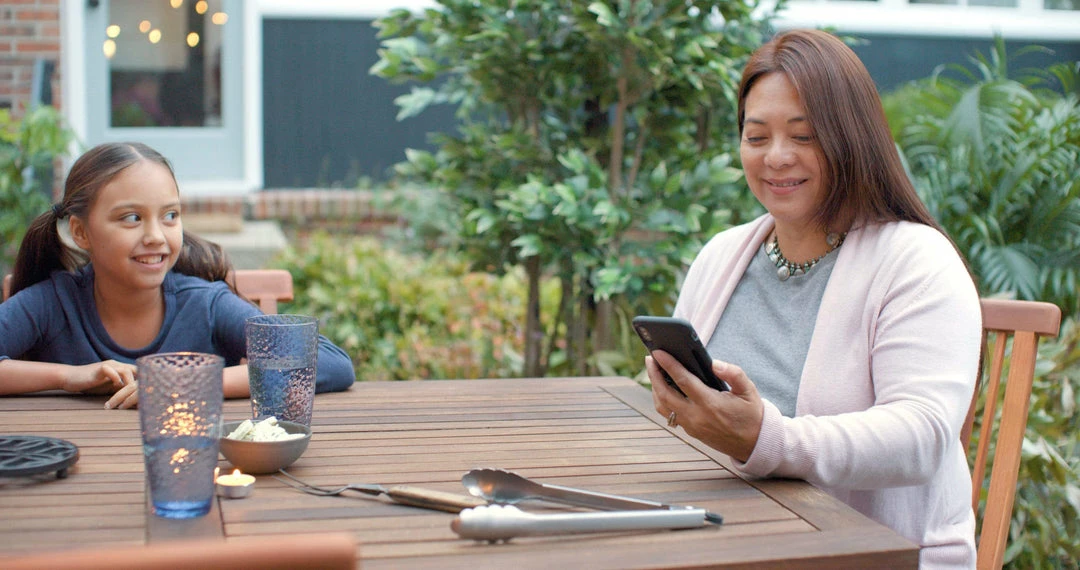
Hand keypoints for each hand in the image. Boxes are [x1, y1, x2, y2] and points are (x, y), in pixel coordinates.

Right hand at [62, 360, 137, 408]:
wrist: (69, 378)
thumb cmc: (90, 384)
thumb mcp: (109, 388)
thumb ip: (122, 390)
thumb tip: (135, 400)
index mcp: (121, 368)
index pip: (139, 372)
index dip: (144, 382)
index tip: (145, 395)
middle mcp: (117, 364)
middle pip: (137, 370)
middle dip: (140, 385)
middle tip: (140, 398)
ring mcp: (108, 365)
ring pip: (126, 371)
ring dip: (128, 385)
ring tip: (127, 397)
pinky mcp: (98, 369)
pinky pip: (110, 370)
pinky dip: (115, 379)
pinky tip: (115, 387)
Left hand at [648, 352, 763, 461]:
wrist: (754, 444)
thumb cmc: (751, 415)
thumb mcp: (749, 390)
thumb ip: (733, 373)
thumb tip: (714, 363)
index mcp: (711, 404)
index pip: (683, 381)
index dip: (668, 365)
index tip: (657, 352)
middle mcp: (696, 416)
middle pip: (665, 394)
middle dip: (654, 374)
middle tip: (650, 358)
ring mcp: (691, 426)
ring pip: (662, 406)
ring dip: (655, 387)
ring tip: (654, 370)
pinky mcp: (690, 431)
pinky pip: (668, 414)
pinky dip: (661, 399)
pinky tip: (662, 388)